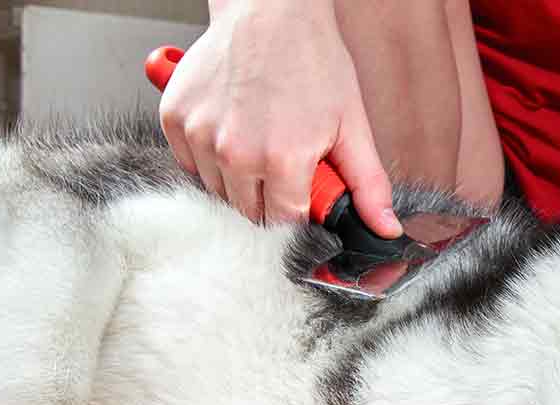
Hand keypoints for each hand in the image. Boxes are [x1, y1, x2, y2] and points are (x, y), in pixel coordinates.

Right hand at [158, 0, 401, 236]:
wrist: (268, 12)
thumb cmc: (310, 60)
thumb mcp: (352, 125)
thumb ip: (368, 185)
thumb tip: (385, 228)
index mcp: (281, 159)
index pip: (284, 224)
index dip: (299, 211)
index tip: (305, 190)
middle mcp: (234, 152)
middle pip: (249, 213)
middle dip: (270, 197)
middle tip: (285, 159)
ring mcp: (199, 135)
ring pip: (218, 191)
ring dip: (239, 179)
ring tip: (260, 138)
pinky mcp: (174, 119)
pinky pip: (190, 163)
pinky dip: (210, 156)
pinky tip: (233, 127)